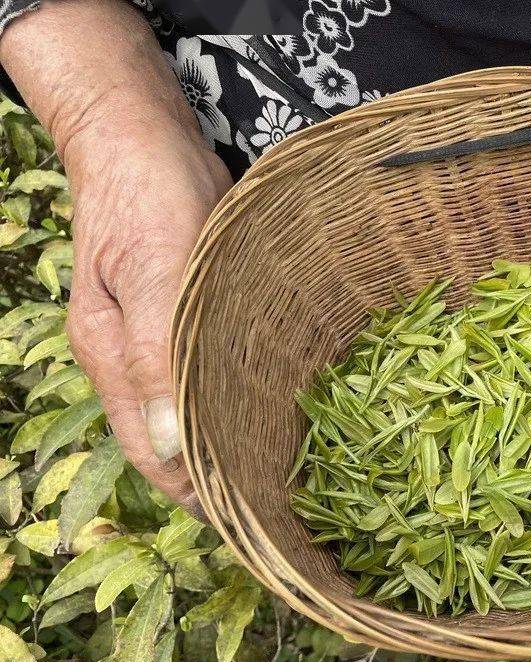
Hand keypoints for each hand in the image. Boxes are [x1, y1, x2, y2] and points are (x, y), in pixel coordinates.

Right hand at [0, 0, 232, 512]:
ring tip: (284, 468)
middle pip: (170, 441)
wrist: (141, 135)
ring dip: (228, 439)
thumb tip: (173, 449)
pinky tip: (269, 404)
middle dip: (216, 479)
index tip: (247, 526)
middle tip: (280, 507)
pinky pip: (205, 370)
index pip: (153, 456)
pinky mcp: (181, 311)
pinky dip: (233, 396)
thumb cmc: (149, 197)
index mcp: (115, 360)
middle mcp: (130, 360)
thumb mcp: (156, 272)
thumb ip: (157, 357)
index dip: (194, 496)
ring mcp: (153, 335)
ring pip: (190, 409)